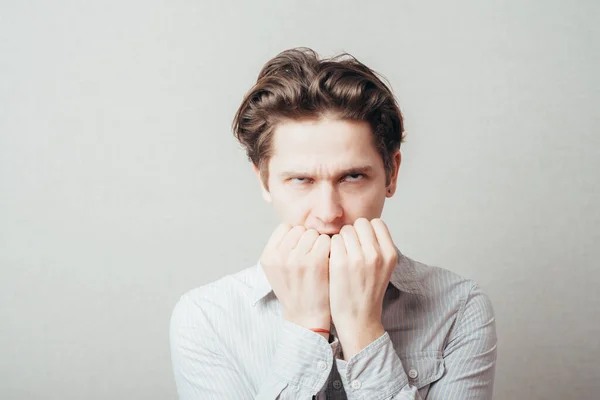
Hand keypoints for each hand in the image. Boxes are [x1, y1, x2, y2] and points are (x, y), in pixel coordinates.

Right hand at [260, 224, 331, 337]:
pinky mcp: (315, 261)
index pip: (285, 227)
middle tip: (310, 256)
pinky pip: (325, 241)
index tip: (300, 248)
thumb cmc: (294, 291)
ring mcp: (297, 258)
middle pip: (300, 229)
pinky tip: (327, 261)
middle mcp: (280, 256)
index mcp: (268, 256)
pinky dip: (329, 248)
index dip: (295, 236)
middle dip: (307, 239)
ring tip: (318, 259)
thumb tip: (295, 227)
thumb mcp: (276, 270)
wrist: (305, 316)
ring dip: (319, 243)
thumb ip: (280, 248)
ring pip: (313, 233)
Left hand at [329, 218, 397, 358]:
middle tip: (349, 250)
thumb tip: (364, 225)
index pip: (376, 223)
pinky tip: (332, 262)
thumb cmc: (368, 292)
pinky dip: (330, 249)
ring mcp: (358, 258)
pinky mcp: (340, 263)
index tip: (361, 243)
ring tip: (341, 257)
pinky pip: (332, 241)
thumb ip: (378, 247)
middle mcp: (377, 254)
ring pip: (344, 231)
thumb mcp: (383, 268)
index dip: (366, 230)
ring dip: (340, 240)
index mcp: (390, 254)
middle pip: (359, 224)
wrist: (358, 319)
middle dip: (353, 233)